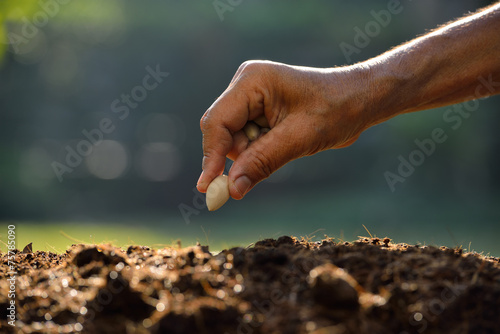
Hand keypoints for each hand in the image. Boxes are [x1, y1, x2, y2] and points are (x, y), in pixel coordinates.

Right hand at [196, 60, 371, 198]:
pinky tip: (282, 146)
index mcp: (252, 81)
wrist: (360, 100)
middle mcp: (246, 86)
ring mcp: (251, 98)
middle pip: (221, 132)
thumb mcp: (299, 138)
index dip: (211, 157)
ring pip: (233, 140)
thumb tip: (231, 190)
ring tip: (285, 148)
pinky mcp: (258, 111)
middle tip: (244, 184)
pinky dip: (257, 152)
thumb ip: (262, 162)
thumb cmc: (336, 109)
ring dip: (250, 156)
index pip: (218, 122)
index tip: (207, 189)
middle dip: (236, 157)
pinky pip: (246, 140)